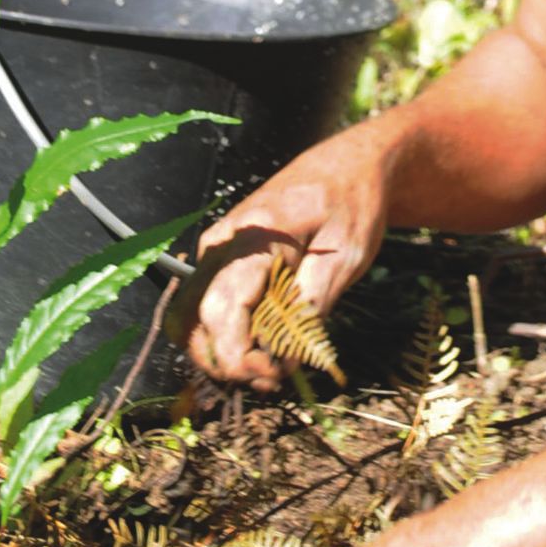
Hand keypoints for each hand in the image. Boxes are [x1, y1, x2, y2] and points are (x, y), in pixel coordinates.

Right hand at [185, 130, 391, 387]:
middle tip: (273, 379)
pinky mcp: (220, 258)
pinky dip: (223, 336)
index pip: (223, 308)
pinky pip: (205, 306)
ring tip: (268, 369)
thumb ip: (312, 307)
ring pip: (193, 317)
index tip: (272, 376)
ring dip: (222, 354)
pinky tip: (259, 349)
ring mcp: (215, 249)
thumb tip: (286, 359)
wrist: (347, 167)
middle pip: (197, 319)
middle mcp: (222, 242)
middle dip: (228, 362)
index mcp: (253, 238)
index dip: (237, 355)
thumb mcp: (347, 257)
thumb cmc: (351, 205)